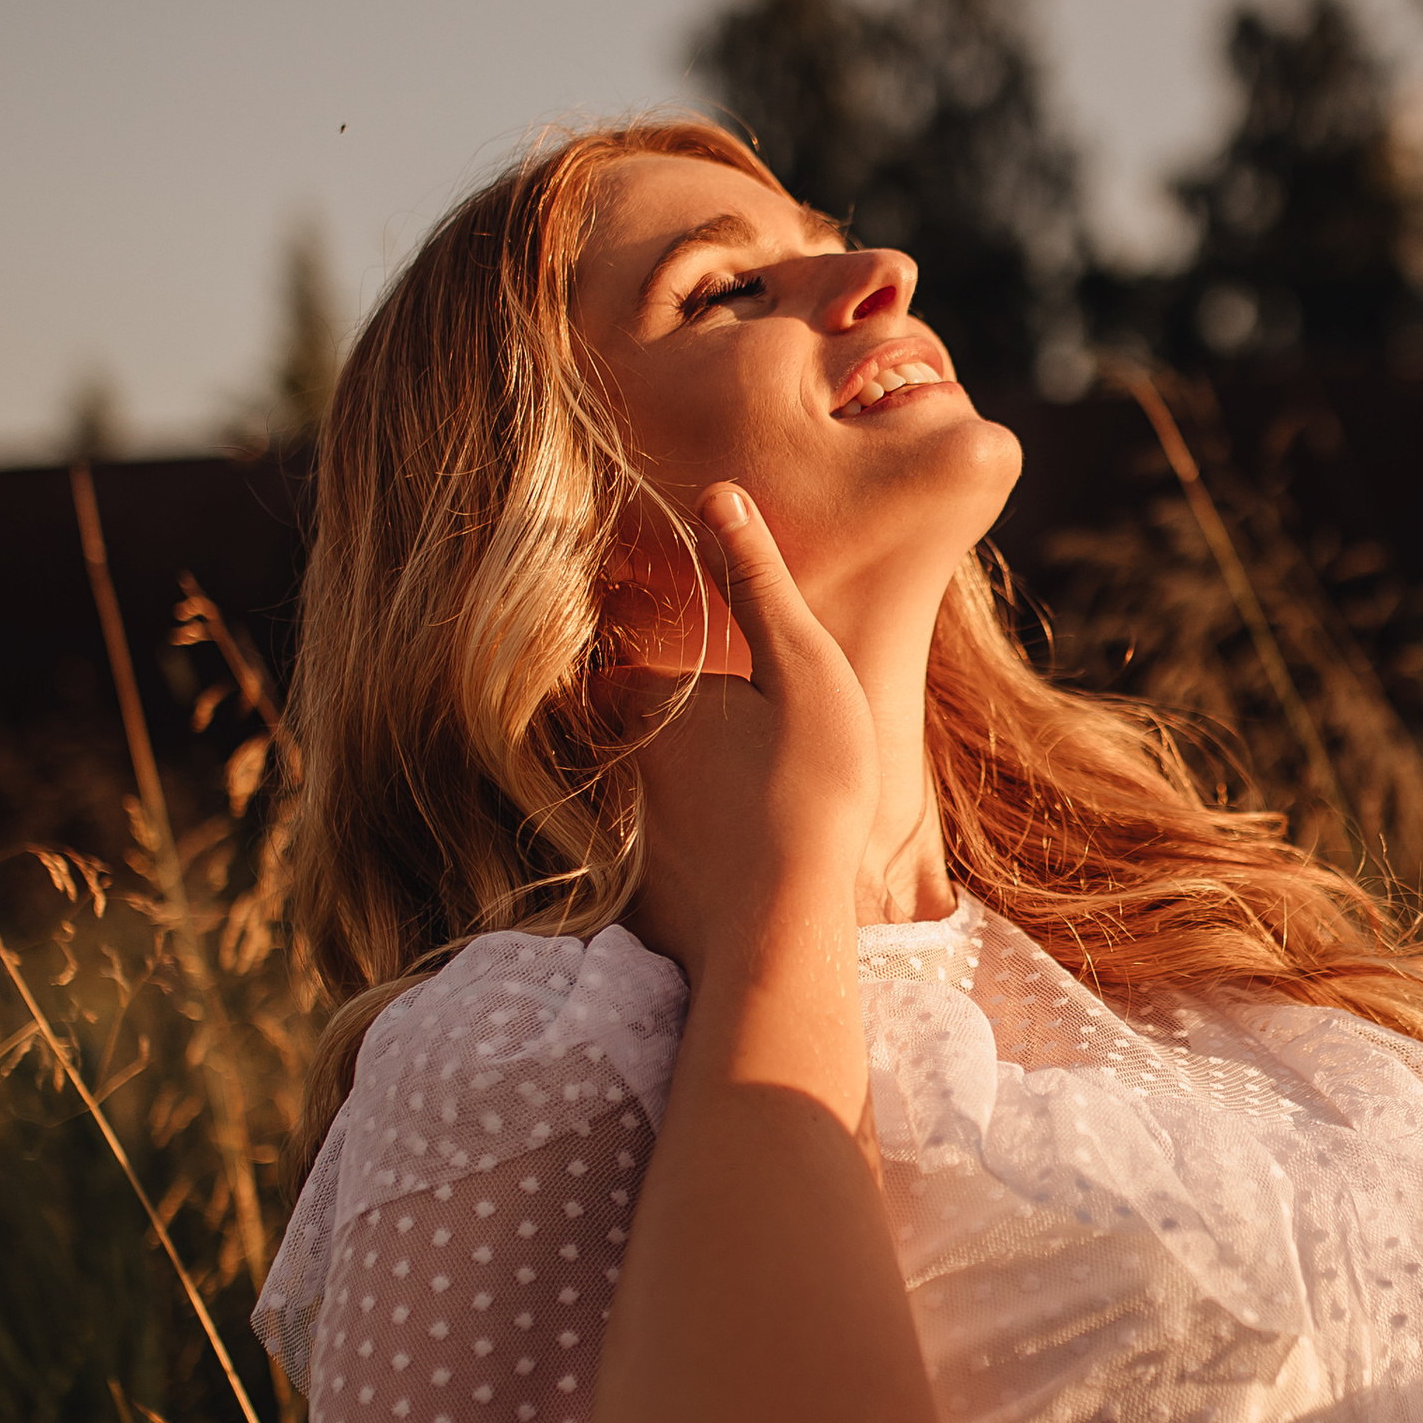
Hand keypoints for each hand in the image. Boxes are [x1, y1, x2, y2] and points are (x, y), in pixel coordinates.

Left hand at [625, 484, 878, 991]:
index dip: (639, 641)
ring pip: (642, 787)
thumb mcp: (803, 667)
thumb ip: (757, 581)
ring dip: (670, 782)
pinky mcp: (637, 892)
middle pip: (629, 722)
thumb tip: (717, 491)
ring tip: (730, 784)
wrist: (781, 931)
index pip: (623, 655)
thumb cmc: (806, 789)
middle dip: (658, 717)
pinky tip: (725, 856)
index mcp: (646, 695)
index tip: (644, 626)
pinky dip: (675, 848)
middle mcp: (615, 757)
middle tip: (705, 712)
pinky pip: (652, 853)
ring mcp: (621, 828)